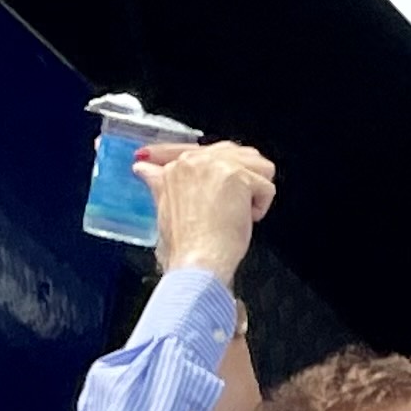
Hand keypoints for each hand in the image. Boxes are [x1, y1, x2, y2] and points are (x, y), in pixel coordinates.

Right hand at [136, 140, 273, 282]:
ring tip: (235, 212)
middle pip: (239, 154)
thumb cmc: (184, 244)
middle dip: (245, 180)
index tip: (218, 169)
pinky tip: (243, 219)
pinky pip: (267, 187)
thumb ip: (158, 182)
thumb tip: (143, 168)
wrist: (196, 260)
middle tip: (231, 207)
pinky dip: (261, 207)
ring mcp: (214, 165)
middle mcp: (192, 161)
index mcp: (174, 168)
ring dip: (255, 191)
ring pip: (258, 167)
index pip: (203, 149)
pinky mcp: (237, 176)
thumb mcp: (163, 206)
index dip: (218, 160)